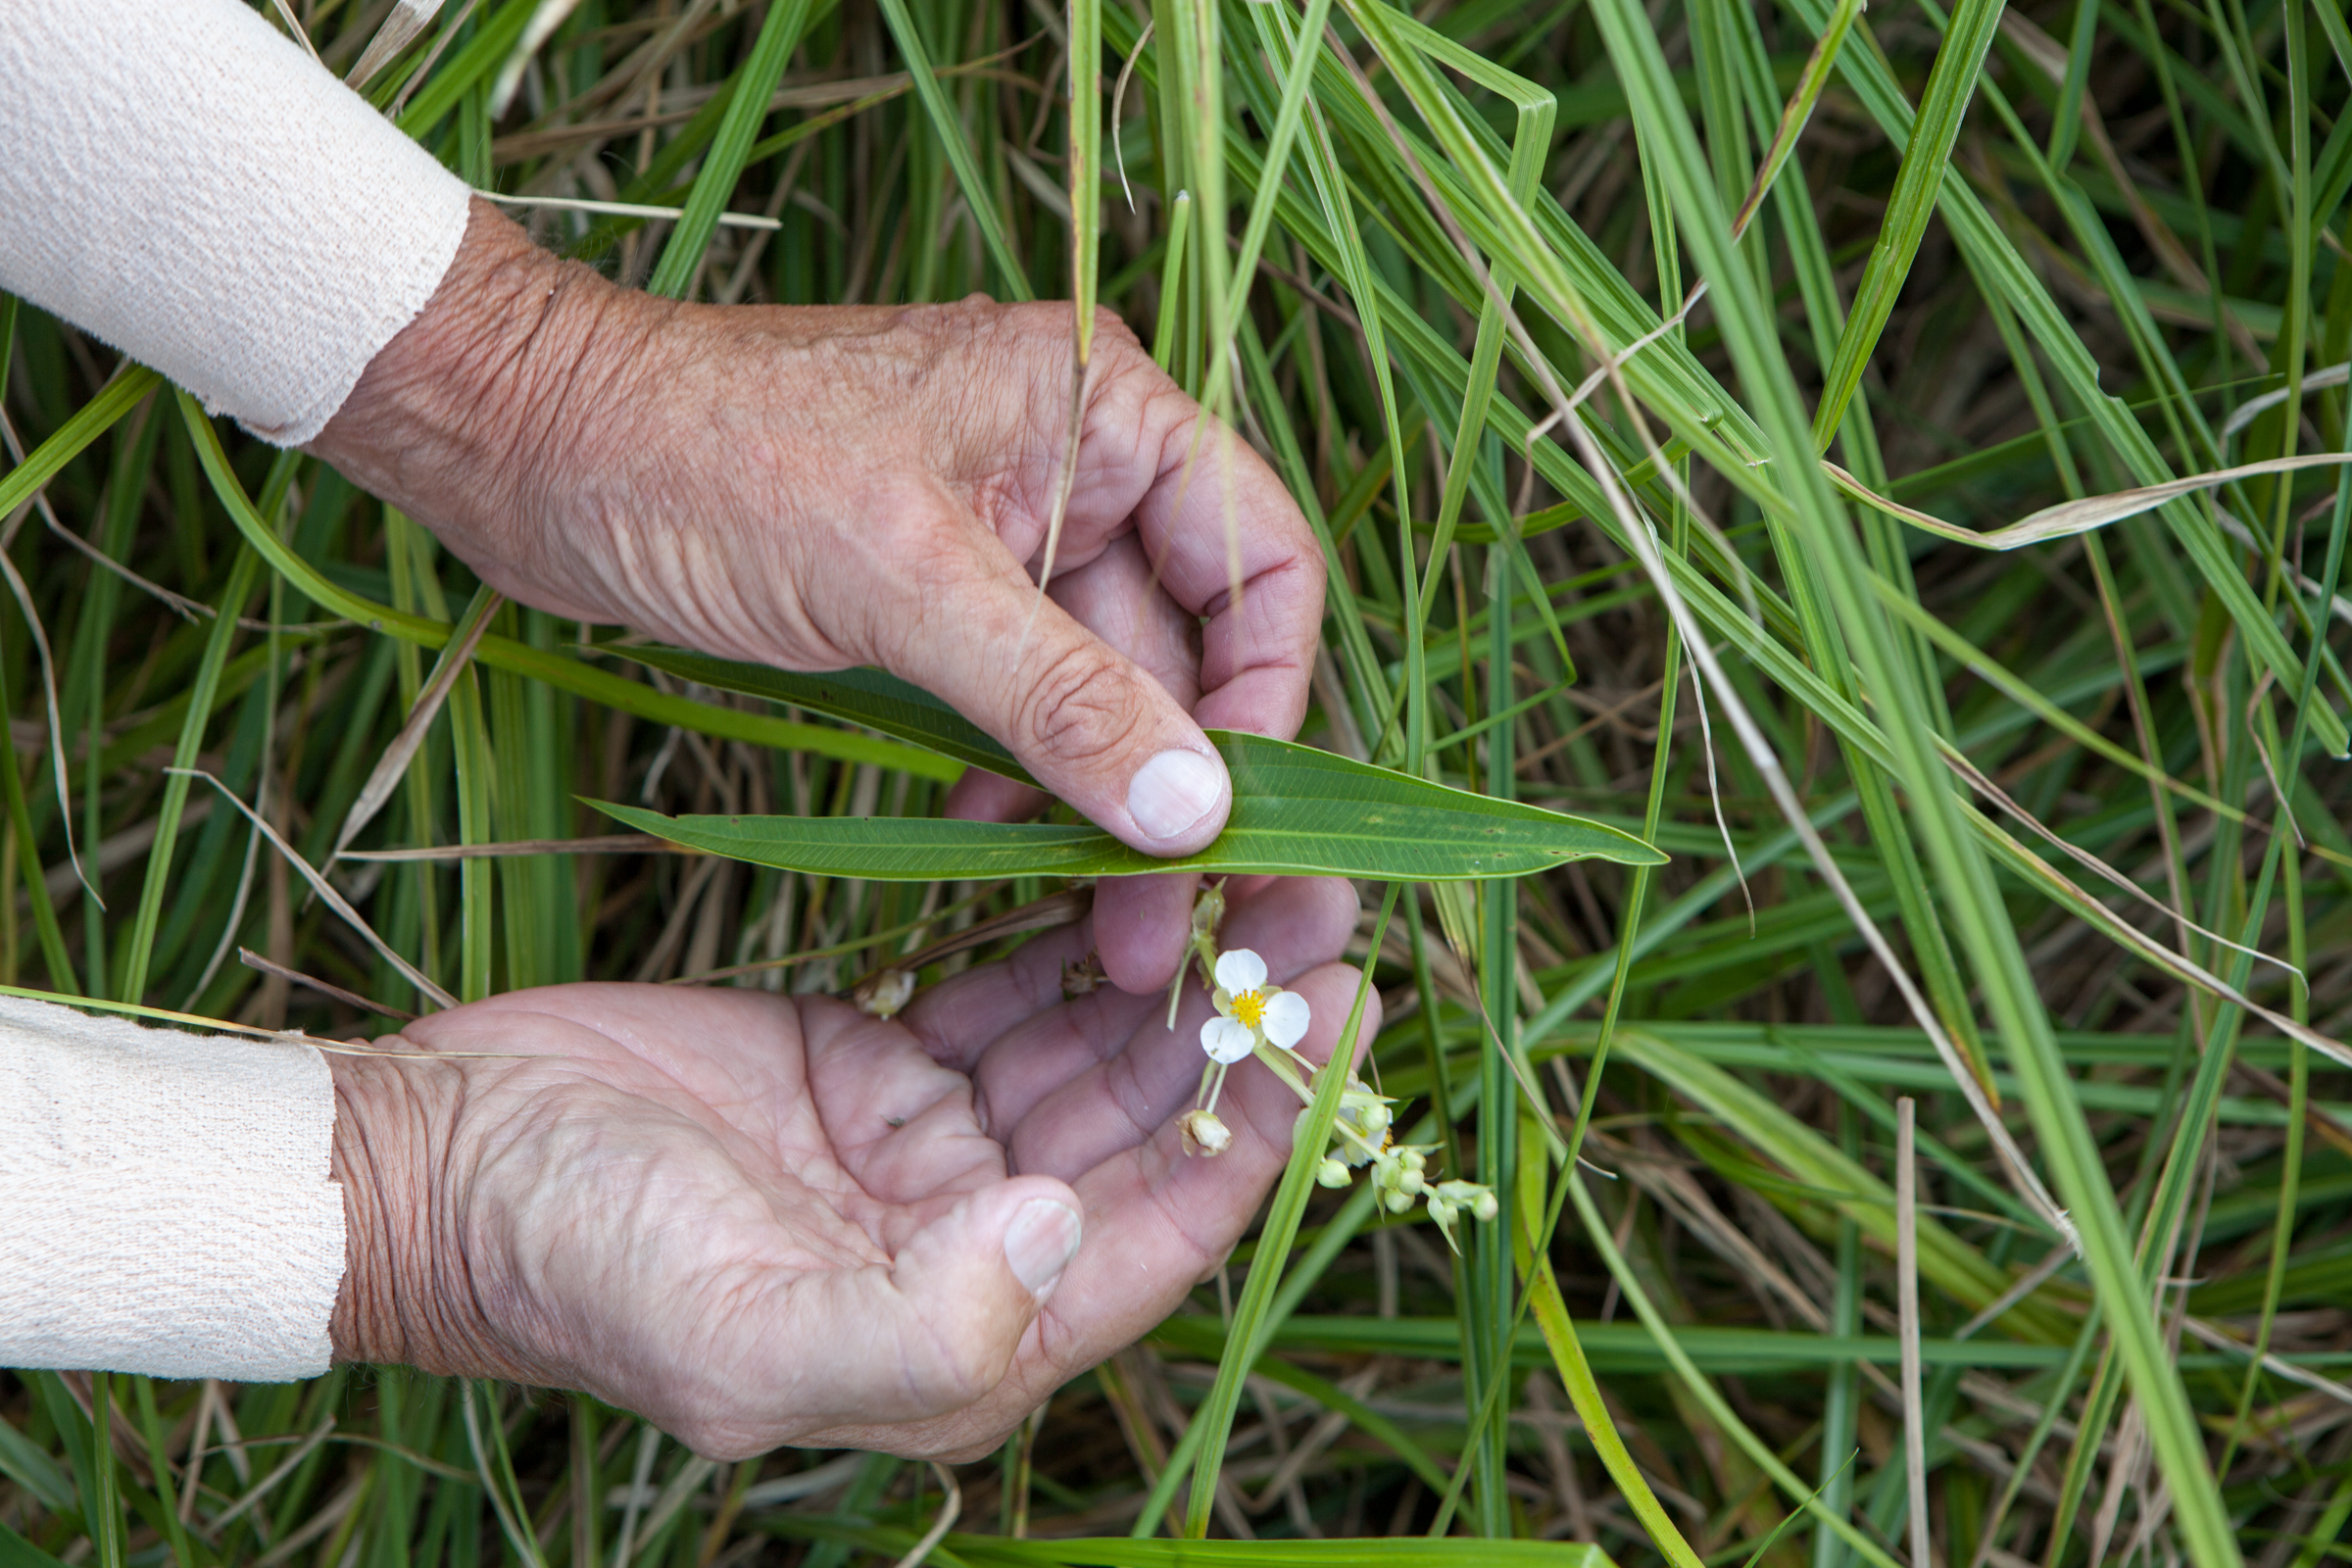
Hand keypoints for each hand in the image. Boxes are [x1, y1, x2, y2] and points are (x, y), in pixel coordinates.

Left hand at [308, 201, 1325, 990]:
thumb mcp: (898, 582)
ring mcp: (1006, 529)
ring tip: (1087, 924)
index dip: (1268, 695)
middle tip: (1159, 930)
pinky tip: (990, 849)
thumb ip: (1057, 697)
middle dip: (1172, 785)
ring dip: (1095, 799)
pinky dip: (1016, 774)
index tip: (1234, 822)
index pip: (1261, 558)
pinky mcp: (935, 588)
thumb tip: (1196, 813)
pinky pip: (1017, 697)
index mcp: (1103, 407)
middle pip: (1186, 644)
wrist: (531, 443)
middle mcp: (1077, 461)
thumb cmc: (704, 460)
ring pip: (1099, 685)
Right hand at [327, 878, 1369, 1459]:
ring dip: (1169, 958)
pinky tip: (1123, 859)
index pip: (1174, 1220)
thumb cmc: (574, 1266)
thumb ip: (927, 1312)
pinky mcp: (876, 1065)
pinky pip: (1004, 990)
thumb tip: (1069, 1226)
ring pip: (1090, 1043)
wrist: (438, 1167)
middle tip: (1324, 884)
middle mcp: (978, 1242)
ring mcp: (928, 1148)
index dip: (1272, 1113)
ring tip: (1256, 852)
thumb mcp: (745, 1332)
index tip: (1350, 996)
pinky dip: (1065, 930)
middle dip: (1239, 1006)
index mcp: (981, 1330)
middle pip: (1152, 1117)